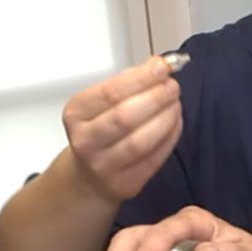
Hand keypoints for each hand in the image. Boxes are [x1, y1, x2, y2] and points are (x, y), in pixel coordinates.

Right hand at [60, 56, 183, 201]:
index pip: (110, 92)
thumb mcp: (100, 103)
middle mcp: (86, 141)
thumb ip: (127, 83)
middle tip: (172, 86)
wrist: (88, 175)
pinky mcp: (126, 184)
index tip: (162, 66)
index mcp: (76, 114)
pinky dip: (170, 137)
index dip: (141, 78)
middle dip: (156, 97)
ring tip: (175, 103)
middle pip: (125, 117)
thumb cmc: (98, 130)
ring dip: (166, 118)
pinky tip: (175, 122)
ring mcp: (104, 166)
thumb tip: (159, 66)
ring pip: (141, 141)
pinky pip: (154, 159)